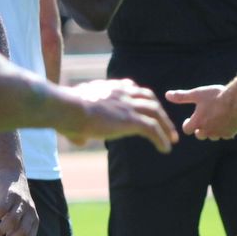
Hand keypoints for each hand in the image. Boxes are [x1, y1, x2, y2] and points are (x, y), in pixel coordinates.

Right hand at [0, 171, 37, 235]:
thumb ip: (14, 230)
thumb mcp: (18, 216)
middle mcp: (30, 212)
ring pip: (11, 222)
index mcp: (33, 221)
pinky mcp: (10, 194)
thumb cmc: (13, 201)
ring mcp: (21, 203)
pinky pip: (2, 209)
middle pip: (21, 232)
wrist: (12, 174)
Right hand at [60, 79, 178, 150]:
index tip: (147, 104)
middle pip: (149, 98)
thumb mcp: (71, 116)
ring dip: (166, 126)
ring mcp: (127, 105)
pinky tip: (165, 149)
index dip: (140, 96)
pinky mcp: (130, 119)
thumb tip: (79, 140)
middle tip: (166, 125)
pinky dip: (161, 138)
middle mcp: (121, 93)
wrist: (68, 108)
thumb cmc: (64, 112)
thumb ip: (79, 128)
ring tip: (172, 139)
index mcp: (108, 88)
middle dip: (160, 111)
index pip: (130, 87)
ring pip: (155, 112)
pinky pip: (152, 129)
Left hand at [164, 84, 236, 139]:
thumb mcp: (197, 94)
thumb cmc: (216, 96)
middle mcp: (207, 130)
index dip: (188, 124)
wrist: (236, 100)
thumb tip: (167, 95)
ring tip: (216, 119)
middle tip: (205, 119)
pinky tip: (227, 121)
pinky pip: (225, 135)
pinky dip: (224, 130)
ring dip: (212, 130)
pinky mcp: (229, 133)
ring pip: (213, 136)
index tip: (190, 119)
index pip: (187, 129)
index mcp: (197, 122)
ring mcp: (218, 133)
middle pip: (200, 135)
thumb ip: (182, 97)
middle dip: (200, 129)